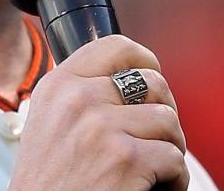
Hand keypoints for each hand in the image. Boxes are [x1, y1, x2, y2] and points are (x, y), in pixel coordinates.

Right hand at [8, 34, 188, 190]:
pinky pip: (175, 159)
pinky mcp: (126, 159)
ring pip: (168, 120)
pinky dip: (175, 181)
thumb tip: (127, 80)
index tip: (152, 78)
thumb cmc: (47, 184)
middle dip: (164, 110)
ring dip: (171, 148)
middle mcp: (78, 99)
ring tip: (155, 168)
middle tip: (158, 136)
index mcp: (58, 86)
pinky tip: (157, 188)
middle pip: (152, 82)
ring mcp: (102, 127)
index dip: (144, 60)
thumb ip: (78, 95)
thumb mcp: (48, 123)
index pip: (115, 46)